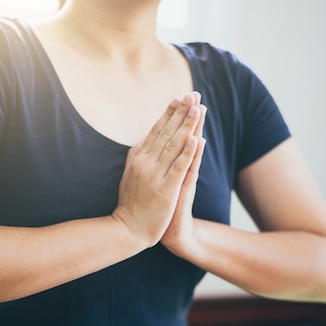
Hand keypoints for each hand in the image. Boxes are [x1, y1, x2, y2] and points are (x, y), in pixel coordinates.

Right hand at [112, 93, 201, 247]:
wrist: (128, 230)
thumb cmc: (131, 204)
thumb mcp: (129, 176)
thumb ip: (135, 157)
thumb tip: (140, 140)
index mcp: (139, 159)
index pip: (156, 131)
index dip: (168, 114)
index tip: (178, 98)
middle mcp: (146, 163)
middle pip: (166, 133)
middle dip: (180, 113)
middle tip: (192, 95)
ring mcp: (156, 176)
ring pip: (174, 145)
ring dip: (187, 126)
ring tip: (197, 109)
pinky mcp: (166, 190)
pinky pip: (179, 168)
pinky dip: (188, 153)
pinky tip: (197, 139)